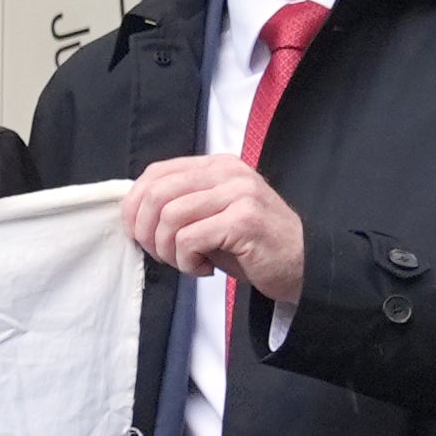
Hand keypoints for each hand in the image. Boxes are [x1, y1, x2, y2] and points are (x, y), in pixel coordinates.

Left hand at [125, 154, 302, 305]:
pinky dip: (187, 262)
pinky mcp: (243, 220)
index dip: (134, 206)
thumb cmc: (250, 245)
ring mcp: (238, 193)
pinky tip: (204, 269)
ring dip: (167, 250)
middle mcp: (228, 172)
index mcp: (217, 166)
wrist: (301, 264)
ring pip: (170, 217)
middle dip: (146, 232)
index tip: (138, 234)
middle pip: (157, 194)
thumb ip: (179, 205)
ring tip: (187, 263)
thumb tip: (134, 216)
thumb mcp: (210, 216)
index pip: (156, 173)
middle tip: (161, 255)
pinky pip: (189, 239)